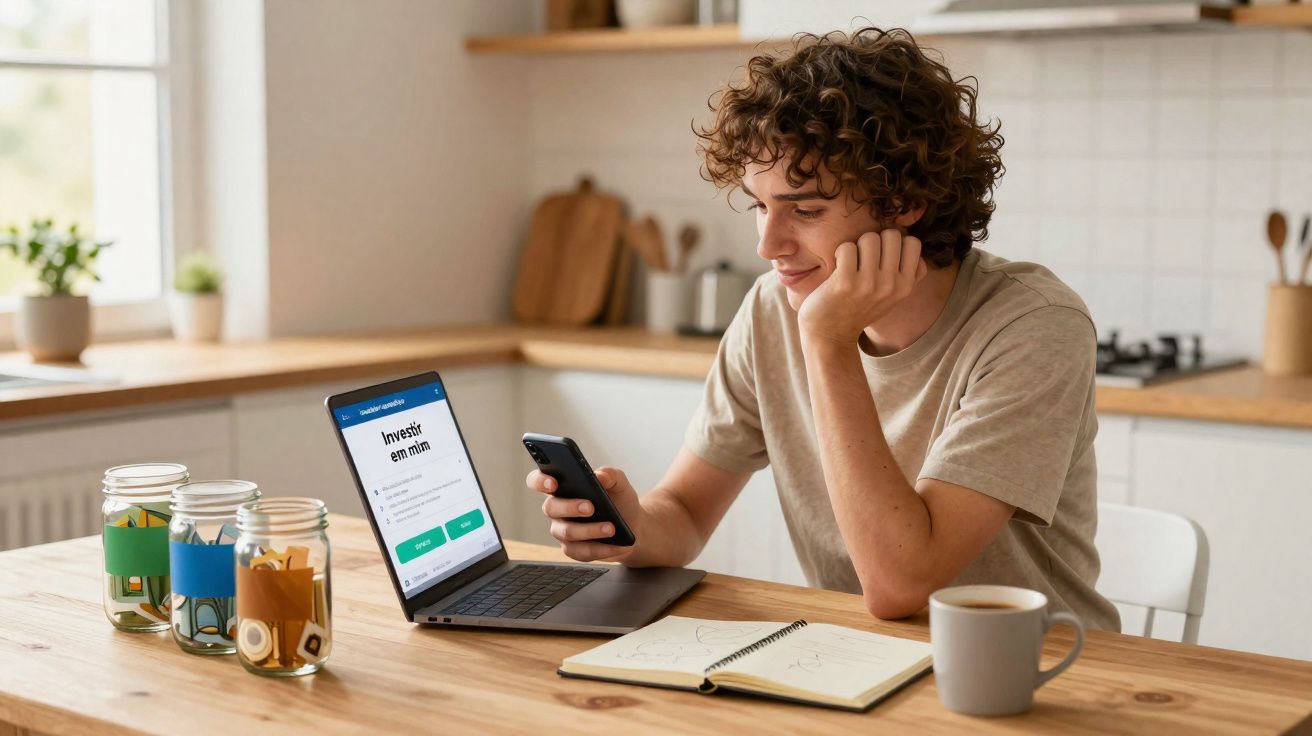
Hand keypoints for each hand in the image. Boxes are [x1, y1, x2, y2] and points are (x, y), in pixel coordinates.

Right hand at [526, 465, 643, 562]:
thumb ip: (610, 474)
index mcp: (563, 487)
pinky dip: (602, 548)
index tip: (553, 483)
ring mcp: (563, 530)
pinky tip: (617, 545)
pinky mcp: (574, 550)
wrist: (634, 526)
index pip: (538, 481)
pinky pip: (582, 551)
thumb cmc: (620, 501)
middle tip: (590, 507)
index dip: (540, 481)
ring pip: (567, 532)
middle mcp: (558, 509)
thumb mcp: (619, 483)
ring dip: (590, 530)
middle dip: (570, 507)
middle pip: (551, 508)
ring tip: (611, 528)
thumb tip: (600, 476)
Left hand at [797, 229, 927, 345]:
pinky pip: (847, 247)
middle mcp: (891, 285)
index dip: (895, 242)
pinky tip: (838, 267)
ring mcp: (869, 284)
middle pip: (891, 235)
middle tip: (863, 258)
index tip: (882, 255)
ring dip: (857, 246)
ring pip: (869, 238)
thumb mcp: (892, 297)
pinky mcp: (845, 282)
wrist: (830, 334)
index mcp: (905, 287)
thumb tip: (914, 246)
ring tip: (851, 263)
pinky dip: (840, 253)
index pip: (913, 242)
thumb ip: (909, 273)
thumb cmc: (859, 309)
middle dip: (875, 241)